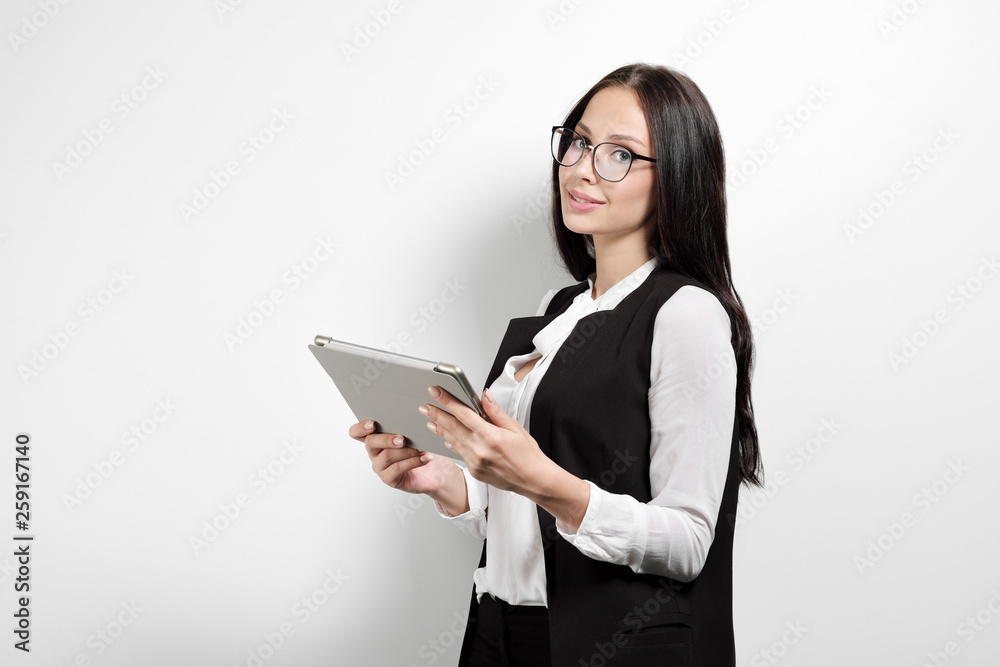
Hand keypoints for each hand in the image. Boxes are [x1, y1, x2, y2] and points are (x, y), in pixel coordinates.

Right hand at [348, 420, 454, 495]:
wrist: (436, 471)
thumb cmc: (424, 448)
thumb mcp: (417, 433)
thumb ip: (408, 423)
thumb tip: (411, 412)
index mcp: (377, 437)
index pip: (357, 432)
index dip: (360, 428)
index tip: (373, 424)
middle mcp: (375, 452)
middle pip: (370, 442)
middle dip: (387, 439)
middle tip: (403, 439)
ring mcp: (381, 467)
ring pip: (386, 456)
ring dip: (405, 451)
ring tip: (421, 448)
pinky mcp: (389, 479)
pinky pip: (396, 469)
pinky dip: (412, 462)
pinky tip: (424, 458)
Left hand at [420, 386, 549, 494]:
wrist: (533, 480)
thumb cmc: (528, 454)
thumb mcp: (515, 428)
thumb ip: (495, 412)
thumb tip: (484, 395)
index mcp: (490, 436)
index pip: (463, 414)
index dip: (448, 401)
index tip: (436, 392)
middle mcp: (480, 450)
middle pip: (453, 427)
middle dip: (437, 414)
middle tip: (424, 406)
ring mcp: (475, 462)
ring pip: (453, 440)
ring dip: (440, 429)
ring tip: (429, 420)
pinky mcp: (474, 471)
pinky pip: (459, 453)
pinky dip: (452, 443)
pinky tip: (445, 437)